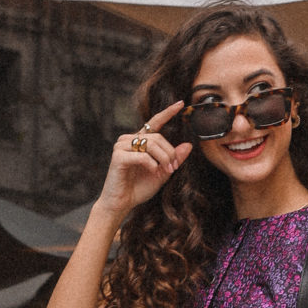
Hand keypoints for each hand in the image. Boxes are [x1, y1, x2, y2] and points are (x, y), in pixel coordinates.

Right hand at [95, 100, 190, 218]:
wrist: (121, 203)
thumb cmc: (139, 188)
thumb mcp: (162, 172)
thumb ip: (174, 159)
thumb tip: (189, 145)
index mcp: (139, 141)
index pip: (154, 122)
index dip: (167, 112)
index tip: (181, 104)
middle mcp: (129, 140)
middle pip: (157, 137)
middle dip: (170, 153)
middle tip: (173, 168)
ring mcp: (121, 146)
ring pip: (151, 144)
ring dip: (163, 158)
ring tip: (165, 171)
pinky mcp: (118, 156)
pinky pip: (142, 155)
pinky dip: (151, 164)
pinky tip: (152, 171)